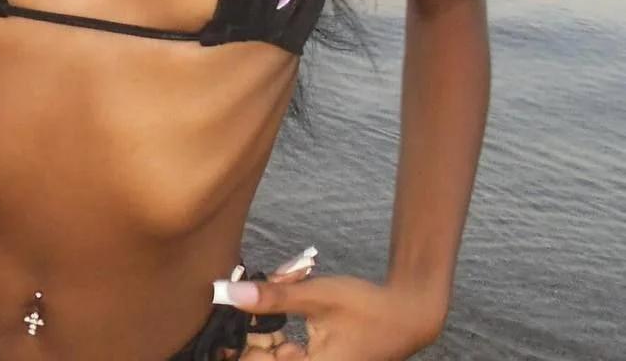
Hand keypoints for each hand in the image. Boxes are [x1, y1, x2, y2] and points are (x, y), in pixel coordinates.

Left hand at [232, 265, 445, 359]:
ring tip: (290, 278)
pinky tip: (294, 286)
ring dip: (272, 313)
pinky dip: (285, 316)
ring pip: (275, 345)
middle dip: (258, 318)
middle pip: (264, 353)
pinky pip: (288, 343)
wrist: (407, 317)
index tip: (224, 317)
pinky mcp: (317, 359)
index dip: (234, 344)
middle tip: (270, 283)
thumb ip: (273, 296)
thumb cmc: (366, 309)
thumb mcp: (317, 297)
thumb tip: (228, 293)